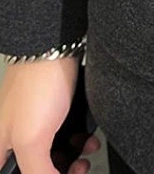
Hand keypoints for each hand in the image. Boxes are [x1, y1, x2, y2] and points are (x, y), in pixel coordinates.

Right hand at [0, 57, 96, 172]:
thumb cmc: (37, 87)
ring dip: (72, 156)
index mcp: (0, 148)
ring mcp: (34, 122)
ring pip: (52, 152)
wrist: (57, 47)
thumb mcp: (31, 140)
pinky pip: (64, 133)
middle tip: (78, 168)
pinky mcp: (53, 109)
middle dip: (59, 170)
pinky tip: (88, 138)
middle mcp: (13, 136)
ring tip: (86, 152)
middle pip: (35, 167)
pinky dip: (78, 139)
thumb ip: (37, 171)